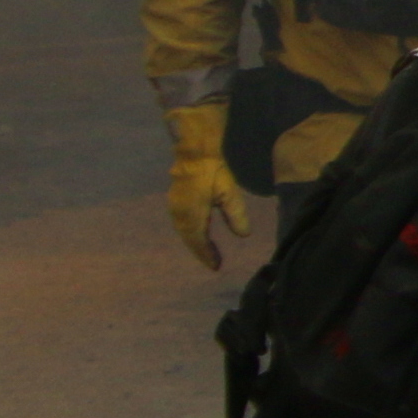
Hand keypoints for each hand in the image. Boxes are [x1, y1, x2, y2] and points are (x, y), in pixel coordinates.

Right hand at [164, 106, 246, 268]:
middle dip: (201, 252)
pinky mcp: (174, 200)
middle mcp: (180, 214)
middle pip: (189, 239)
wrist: (193, 150)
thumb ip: (236, 215)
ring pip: (183, 232)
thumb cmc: (213, 170)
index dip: (207, 255)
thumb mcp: (230, 193)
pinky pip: (181, 224)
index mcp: (192, 215)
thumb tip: (243, 235)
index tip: (216, 266)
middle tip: (213, 263)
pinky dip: (189, 233)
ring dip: (194, 243)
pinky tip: (197, 234)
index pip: (199, 241)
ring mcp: (174, 207)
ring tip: (207, 253)